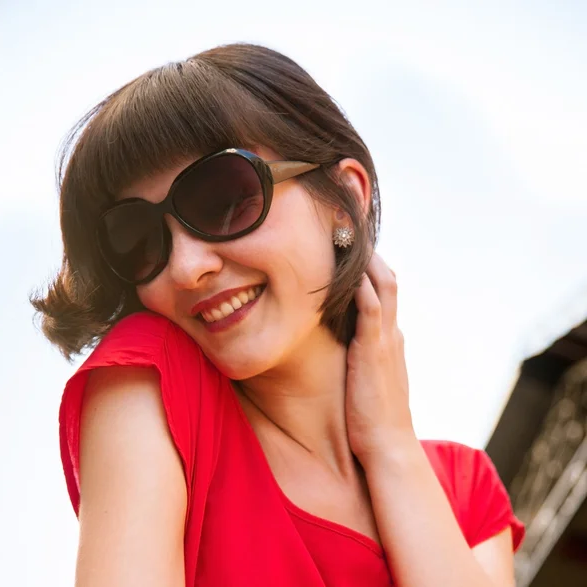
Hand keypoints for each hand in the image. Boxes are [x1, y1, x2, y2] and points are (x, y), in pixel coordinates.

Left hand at [345, 252, 413, 464]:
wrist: (388, 447)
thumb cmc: (374, 418)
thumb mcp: (372, 381)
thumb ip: (365, 359)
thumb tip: (351, 347)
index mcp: (390, 339)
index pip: (386, 292)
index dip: (372, 268)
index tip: (353, 249)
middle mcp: (392, 334)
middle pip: (388, 280)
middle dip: (372, 254)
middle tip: (351, 231)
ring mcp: (385, 340)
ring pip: (384, 286)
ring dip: (369, 260)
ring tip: (350, 237)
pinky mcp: (373, 351)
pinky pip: (371, 309)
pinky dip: (362, 286)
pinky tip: (350, 270)